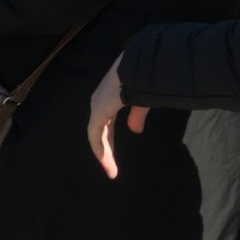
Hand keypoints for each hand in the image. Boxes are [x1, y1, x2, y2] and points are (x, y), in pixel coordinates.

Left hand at [86, 60, 148, 179]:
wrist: (140, 68)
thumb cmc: (144, 79)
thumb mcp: (141, 101)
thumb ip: (136, 115)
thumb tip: (135, 131)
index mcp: (110, 98)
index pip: (106, 123)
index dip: (110, 140)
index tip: (113, 155)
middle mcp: (100, 101)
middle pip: (101, 131)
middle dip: (107, 150)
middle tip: (112, 169)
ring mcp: (98, 106)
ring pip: (97, 135)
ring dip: (105, 154)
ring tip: (111, 171)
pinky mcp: (98, 112)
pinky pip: (95, 135)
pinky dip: (100, 149)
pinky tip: (106, 161)